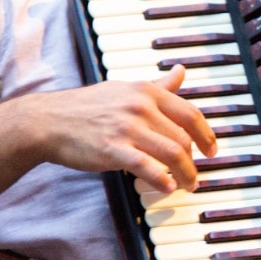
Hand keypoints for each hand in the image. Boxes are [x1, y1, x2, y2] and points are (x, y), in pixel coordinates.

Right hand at [0, 66, 216, 194]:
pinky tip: (166, 187)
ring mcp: (127, 128)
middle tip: (195, 175)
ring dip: (185, 174)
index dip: (207, 135)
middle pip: (184, 138)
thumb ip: (157, 85)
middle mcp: (140, 107)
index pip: (190, 113)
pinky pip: (148, 167)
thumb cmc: (86, 107)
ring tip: (186, 185)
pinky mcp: (113, 149)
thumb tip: (181, 72)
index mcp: (146, 91)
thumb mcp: (125, 88)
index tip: (212, 150)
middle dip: (194, 161)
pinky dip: (162, 180)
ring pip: (172, 154)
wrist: (49, 121)